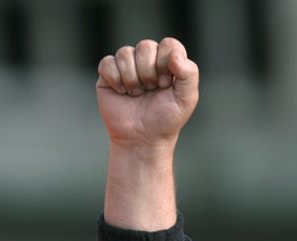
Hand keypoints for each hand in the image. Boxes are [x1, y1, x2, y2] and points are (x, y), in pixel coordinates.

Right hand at [96, 37, 198, 153]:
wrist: (142, 139)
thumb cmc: (166, 119)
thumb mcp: (187, 98)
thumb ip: (189, 73)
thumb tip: (174, 55)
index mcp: (168, 61)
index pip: (168, 44)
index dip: (165, 63)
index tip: (165, 84)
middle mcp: (147, 60)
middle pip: (145, 46)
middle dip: (148, 72)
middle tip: (150, 90)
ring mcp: (126, 66)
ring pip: (125, 53)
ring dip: (132, 78)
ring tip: (136, 94)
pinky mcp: (108, 75)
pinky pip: (107, 63)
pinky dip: (115, 79)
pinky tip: (122, 92)